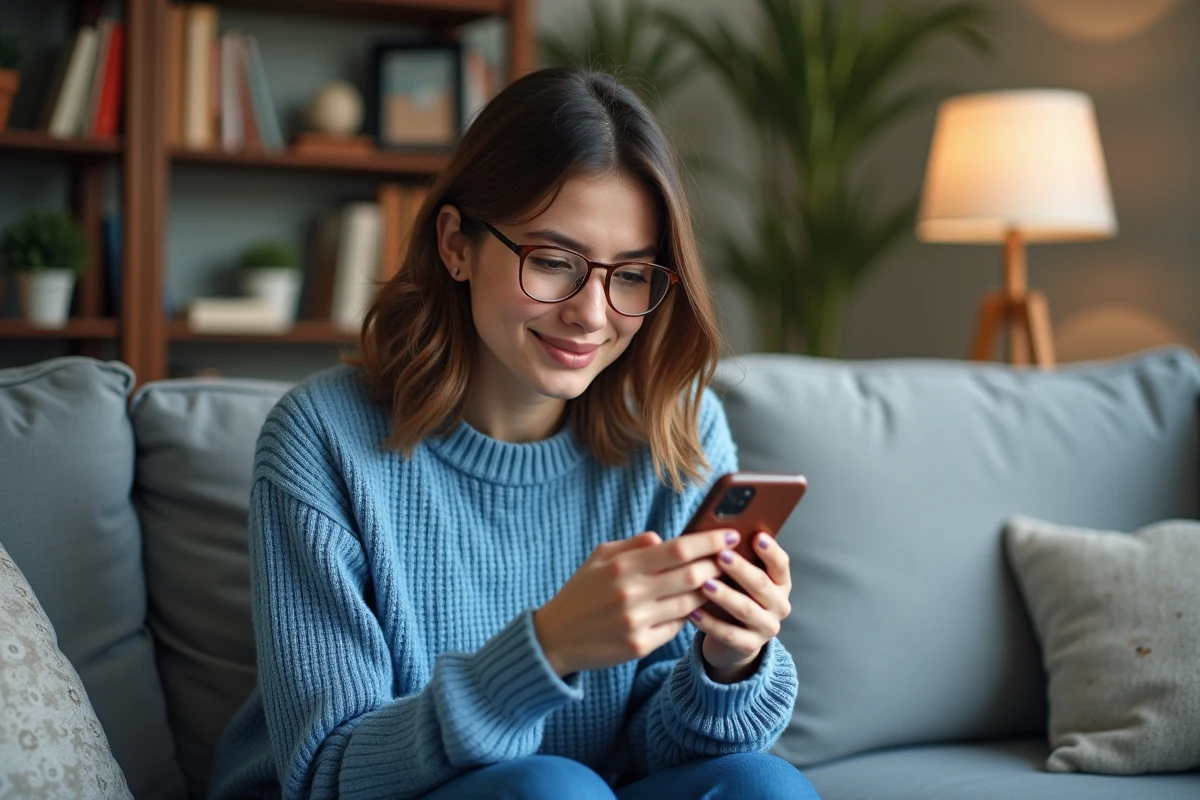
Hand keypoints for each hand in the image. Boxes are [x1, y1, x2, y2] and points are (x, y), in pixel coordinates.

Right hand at [533, 529, 739, 676]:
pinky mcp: (640, 646)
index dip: (709, 541)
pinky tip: (694, 607)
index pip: (678, 549)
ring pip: (691, 603)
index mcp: (622, 566)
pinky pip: (677, 627)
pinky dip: (689, 615)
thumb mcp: (599, 558)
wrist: (555, 638)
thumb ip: (633, 545)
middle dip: (718, 565)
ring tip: (719, 582)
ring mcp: (637, 622)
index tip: (731, 535)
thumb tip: (664, 539)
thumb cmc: (581, 592)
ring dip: (710, 591)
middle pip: (692, 576)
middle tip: (733, 559)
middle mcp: (631, 593)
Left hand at [692, 531, 792, 680]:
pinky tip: (692, 612)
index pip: (781, 564)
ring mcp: (767, 627)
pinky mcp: (750, 646)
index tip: (756, 536)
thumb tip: (711, 533)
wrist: (734, 636)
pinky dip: (709, 623)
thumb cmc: (734, 593)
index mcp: (780, 582)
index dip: (770, 550)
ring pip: (746, 610)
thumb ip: (733, 556)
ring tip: (704, 584)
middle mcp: (779, 604)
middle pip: (762, 585)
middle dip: (741, 569)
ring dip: (725, 596)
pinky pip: (729, 634)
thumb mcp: (738, 576)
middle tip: (721, 556)